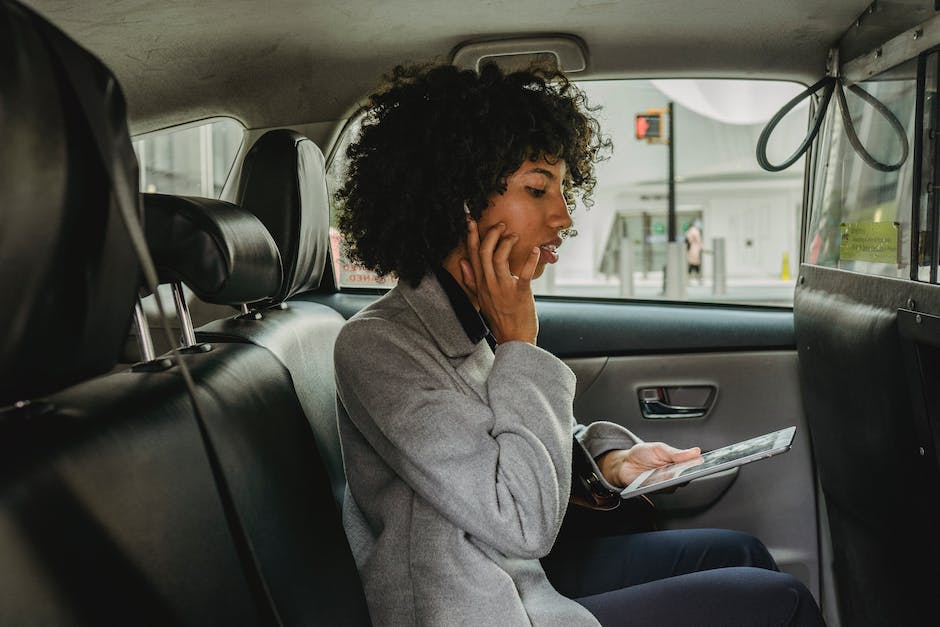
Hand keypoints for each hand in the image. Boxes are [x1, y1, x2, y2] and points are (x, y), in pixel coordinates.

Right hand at [459, 219, 539, 344]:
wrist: (514, 340)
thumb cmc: (500, 318)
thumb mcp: (481, 299)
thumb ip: (471, 280)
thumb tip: (462, 262)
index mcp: (480, 284)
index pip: (472, 255)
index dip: (471, 236)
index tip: (471, 220)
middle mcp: (489, 284)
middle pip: (484, 252)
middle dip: (491, 234)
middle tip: (500, 225)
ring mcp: (503, 289)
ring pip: (499, 258)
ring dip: (506, 243)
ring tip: (514, 236)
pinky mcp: (520, 293)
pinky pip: (524, 273)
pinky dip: (529, 260)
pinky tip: (535, 250)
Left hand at [597, 442, 701, 488]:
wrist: (624, 463)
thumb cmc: (642, 454)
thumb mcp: (659, 448)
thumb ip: (676, 452)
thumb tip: (696, 451)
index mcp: (677, 462)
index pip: (693, 465)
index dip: (701, 465)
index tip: (706, 462)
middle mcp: (674, 475)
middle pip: (687, 477)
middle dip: (689, 473)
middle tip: (689, 469)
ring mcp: (665, 484)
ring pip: (676, 485)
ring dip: (674, 480)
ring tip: (670, 473)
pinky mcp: (656, 491)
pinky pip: (662, 491)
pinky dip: (661, 485)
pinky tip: (658, 479)